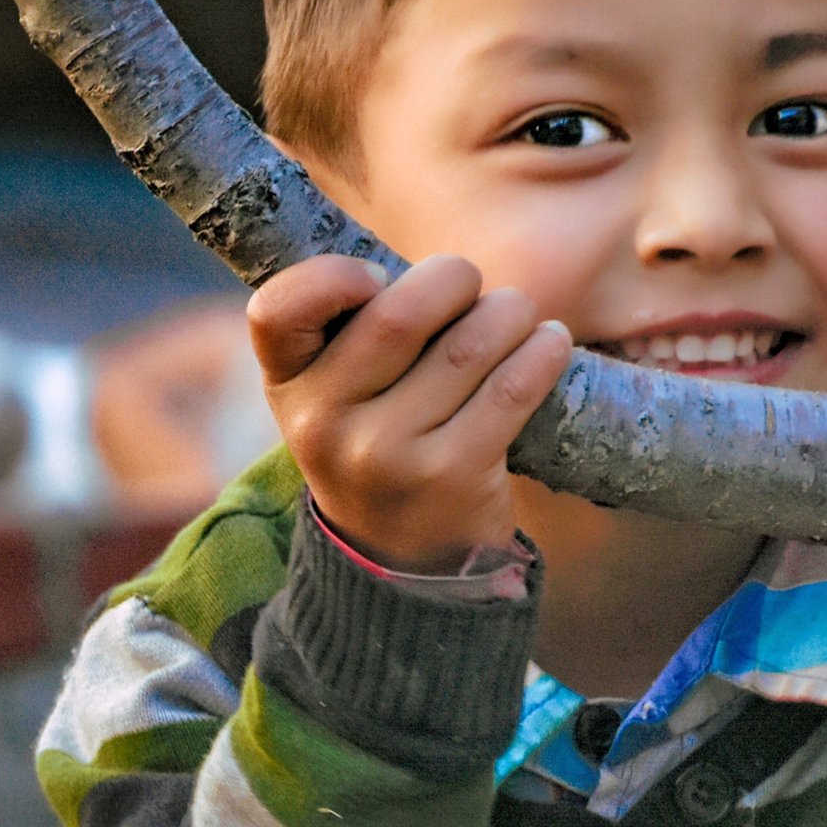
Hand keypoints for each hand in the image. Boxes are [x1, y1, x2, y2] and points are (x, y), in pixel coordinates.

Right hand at [247, 252, 572, 573]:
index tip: (376, 279)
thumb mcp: (332, 392)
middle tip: (469, 287)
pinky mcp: (453, 475)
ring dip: (508, 312)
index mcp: (287, 387)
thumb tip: (440, 267)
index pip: (277, 310)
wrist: (403, 559)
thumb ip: (350, 325)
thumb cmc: (375, 439)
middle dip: (453, 279)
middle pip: (400, 313)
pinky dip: (542, 352)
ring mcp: (387, 455)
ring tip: (515, 316)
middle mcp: (325, 424)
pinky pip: (512, 387)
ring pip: (469, 344)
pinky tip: (549, 344)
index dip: (332, 277)